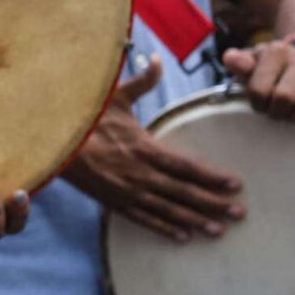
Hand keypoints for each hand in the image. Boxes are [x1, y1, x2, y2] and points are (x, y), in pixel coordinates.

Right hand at [61, 60, 245, 241]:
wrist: (55, 145)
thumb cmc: (86, 119)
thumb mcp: (114, 96)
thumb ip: (142, 81)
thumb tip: (157, 58)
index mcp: (145, 148)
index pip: (187, 166)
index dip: (212, 176)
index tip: (235, 184)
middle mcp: (141, 174)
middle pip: (185, 193)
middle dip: (214, 203)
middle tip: (239, 213)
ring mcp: (129, 192)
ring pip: (169, 210)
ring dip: (196, 220)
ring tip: (219, 230)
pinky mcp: (115, 203)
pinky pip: (146, 219)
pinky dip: (165, 228)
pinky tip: (184, 236)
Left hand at [223, 40, 294, 127]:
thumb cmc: (279, 65)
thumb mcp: (256, 60)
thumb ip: (240, 62)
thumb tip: (230, 59)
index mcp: (277, 51)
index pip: (259, 89)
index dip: (257, 103)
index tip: (261, 103)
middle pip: (285, 98)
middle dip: (277, 112)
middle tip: (277, 111)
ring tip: (293, 114)